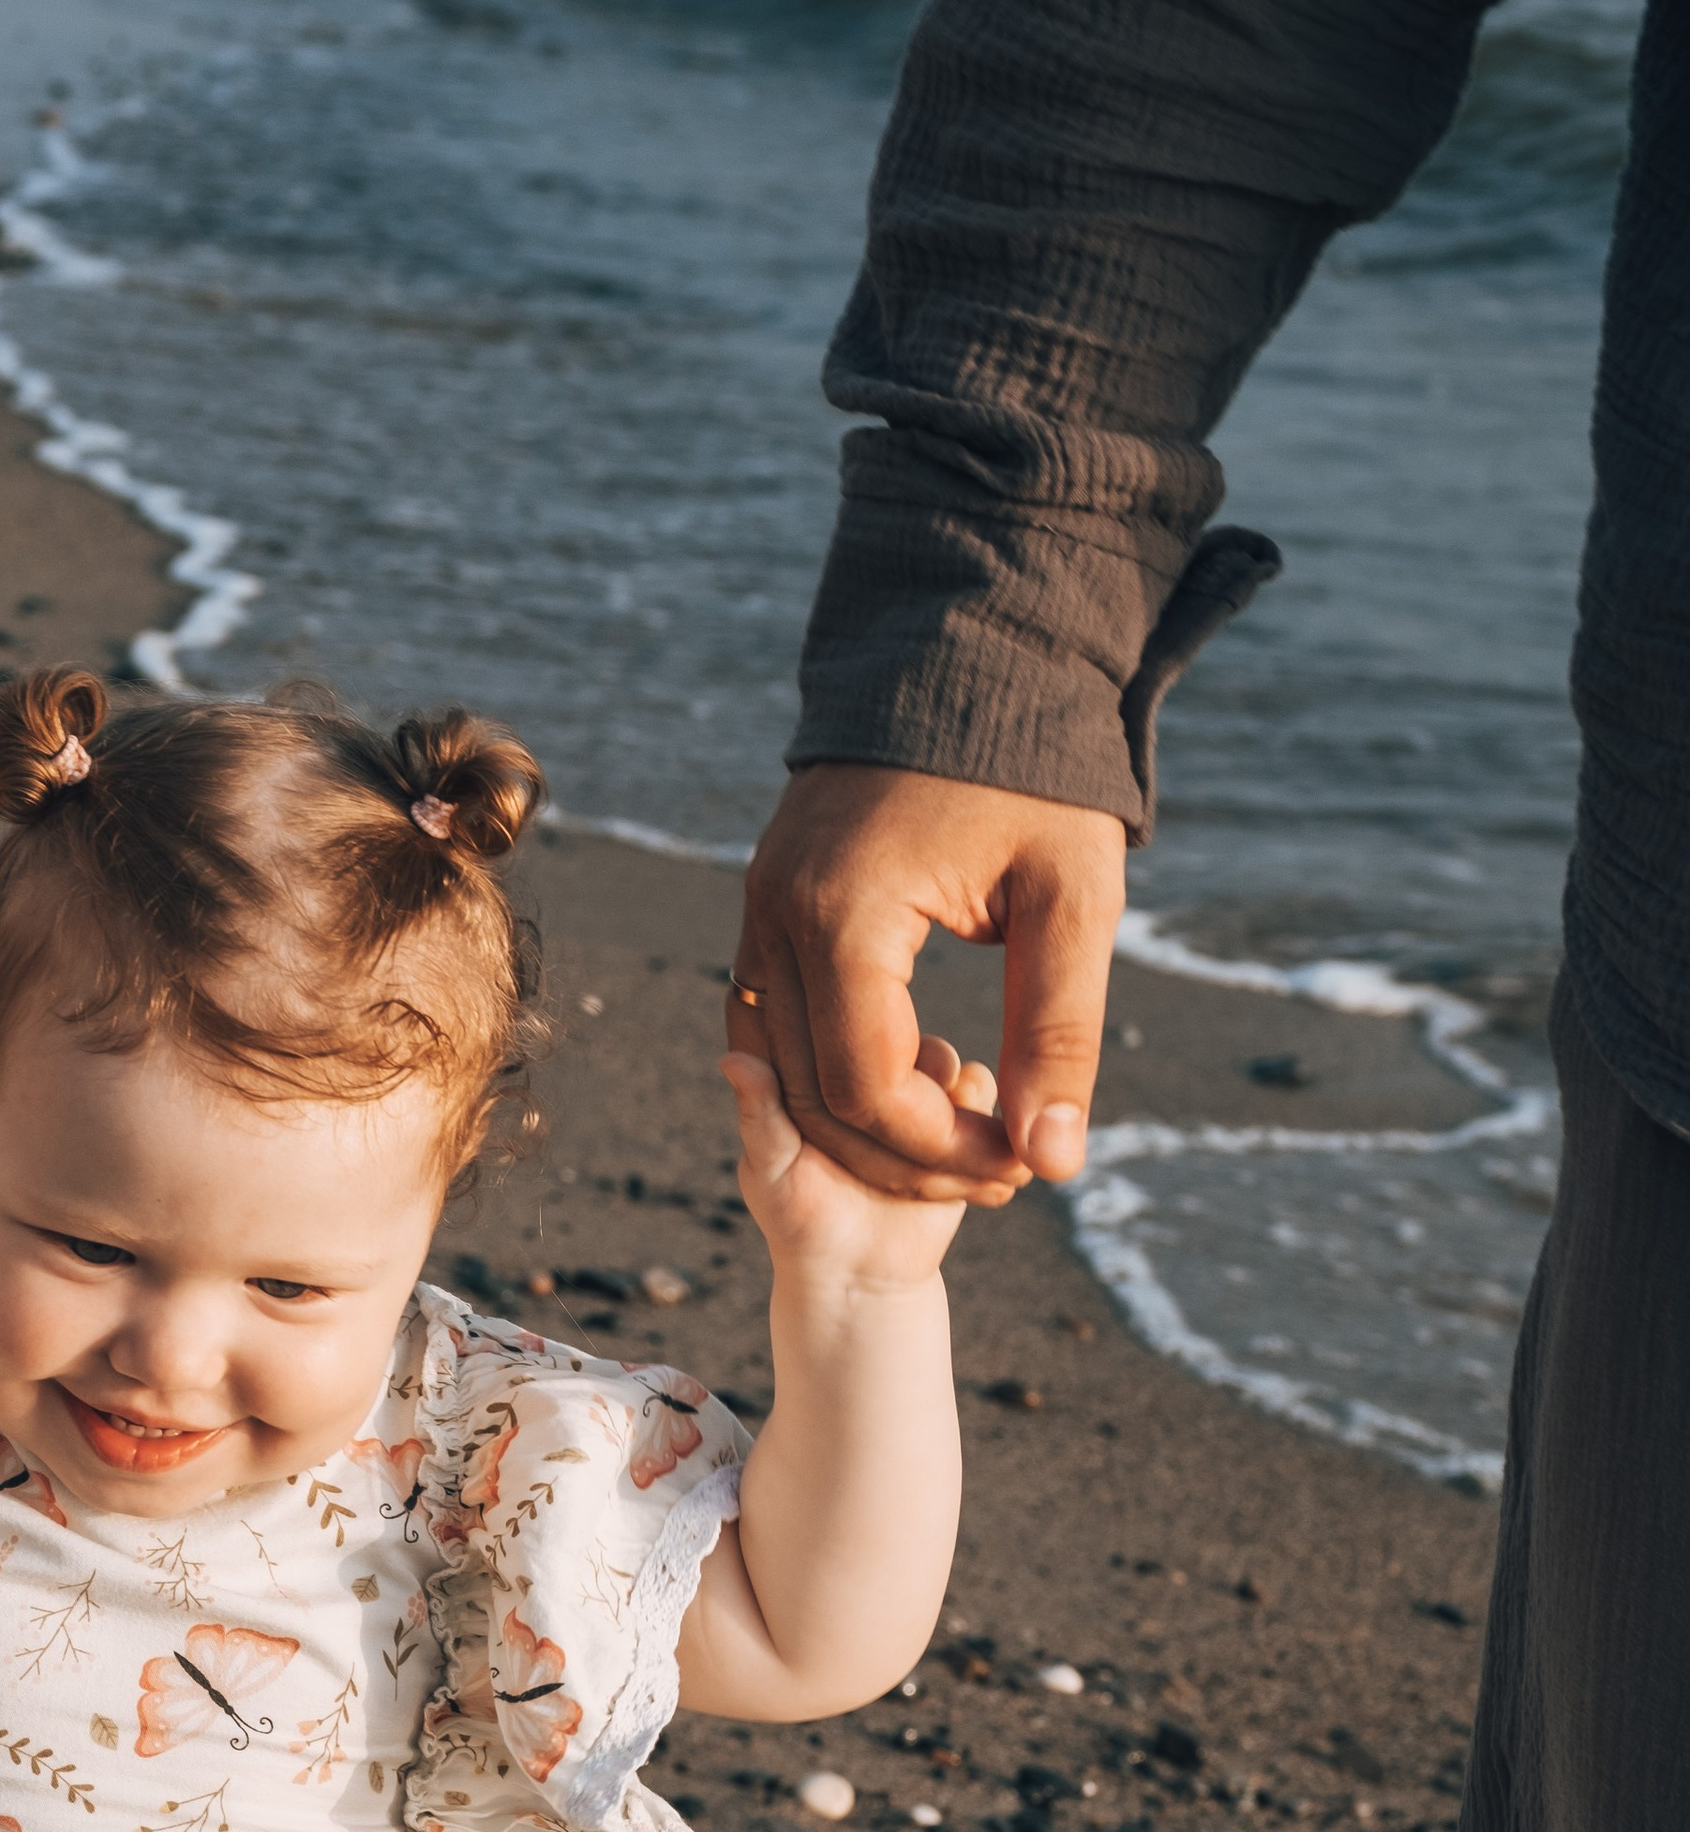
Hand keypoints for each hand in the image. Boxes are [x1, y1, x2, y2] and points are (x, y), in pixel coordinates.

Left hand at [723, 1045, 973, 1291]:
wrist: (861, 1275)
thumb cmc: (799, 1221)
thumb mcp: (771, 1171)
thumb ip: (761, 1116)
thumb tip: (733, 1059)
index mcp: (817, 1069)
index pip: (832, 1020)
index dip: (844, 1037)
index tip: (848, 1076)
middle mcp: (871, 1069)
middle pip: (901, 1031)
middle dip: (906, 1069)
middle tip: (908, 1107)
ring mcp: (918, 1094)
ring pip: (947, 1062)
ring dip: (948, 1094)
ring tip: (937, 1139)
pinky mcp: (962, 1123)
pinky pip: (983, 1099)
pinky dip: (983, 1124)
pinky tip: (967, 1159)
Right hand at [734, 762, 1125, 1201]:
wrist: (974, 656)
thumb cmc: (1036, 775)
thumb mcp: (1071, 903)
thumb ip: (1060, 1036)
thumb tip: (1055, 1164)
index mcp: (847, 913)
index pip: (865, 1086)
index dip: (937, 1151)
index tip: (1017, 1168)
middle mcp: (778, 913)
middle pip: (810, 1092)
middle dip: (902, 1157)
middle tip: (997, 1176)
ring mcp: (761, 903)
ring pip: (779, 1066)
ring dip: (861, 1125)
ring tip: (958, 1145)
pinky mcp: (767, 898)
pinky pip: (774, 1018)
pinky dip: (828, 1072)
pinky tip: (913, 1088)